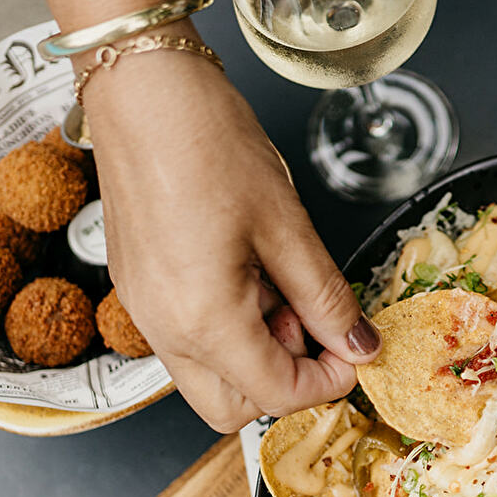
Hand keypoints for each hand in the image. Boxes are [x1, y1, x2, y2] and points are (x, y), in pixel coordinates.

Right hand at [81, 33, 380, 430]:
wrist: (142, 91)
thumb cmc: (209, 143)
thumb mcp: (287, 225)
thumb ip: (326, 297)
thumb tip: (358, 344)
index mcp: (203, 319)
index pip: (276, 394)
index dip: (327, 381)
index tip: (354, 348)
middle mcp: (163, 328)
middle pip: (233, 406)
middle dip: (284, 379)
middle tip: (312, 319)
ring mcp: (143, 310)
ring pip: (207, 375)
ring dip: (254, 352)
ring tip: (278, 284)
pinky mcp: (138, 288)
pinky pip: (186, 338)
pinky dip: (226, 327)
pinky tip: (247, 272)